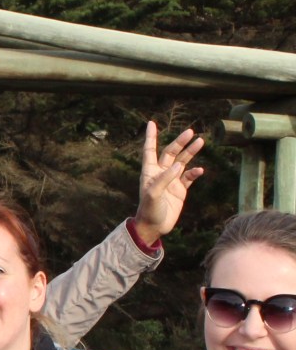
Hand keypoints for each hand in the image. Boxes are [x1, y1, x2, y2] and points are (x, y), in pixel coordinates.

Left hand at [133, 121, 204, 246]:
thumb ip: (165, 179)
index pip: (149, 150)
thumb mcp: (154, 194)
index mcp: (149, 172)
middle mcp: (160, 174)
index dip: (151, 137)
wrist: (154, 227)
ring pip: (182, 162)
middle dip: (180, 142)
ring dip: (190, 152)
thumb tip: (179, 164)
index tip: (151, 123)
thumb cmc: (149, 211)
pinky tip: (200, 170)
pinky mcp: (180, 190)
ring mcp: (171, 181)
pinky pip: (189, 177)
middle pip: (170, 153)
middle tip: (191, 132)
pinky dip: (194, 172)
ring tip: (200, 141)